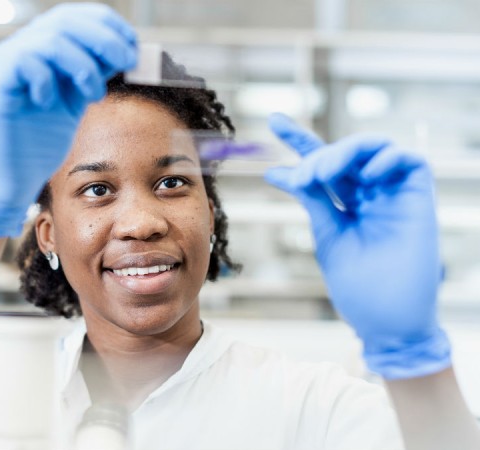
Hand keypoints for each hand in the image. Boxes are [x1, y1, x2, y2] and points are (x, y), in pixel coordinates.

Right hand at [0, 3, 136, 237]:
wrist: (15, 177)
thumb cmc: (43, 141)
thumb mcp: (76, 99)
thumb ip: (93, 72)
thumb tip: (126, 50)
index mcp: (39, 49)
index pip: (73, 16)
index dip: (107, 23)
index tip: (133, 43)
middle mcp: (20, 48)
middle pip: (65, 20)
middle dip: (105, 39)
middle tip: (127, 61)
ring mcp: (3, 62)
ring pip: (51, 40)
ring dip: (84, 66)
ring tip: (92, 95)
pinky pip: (26, 61)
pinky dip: (49, 81)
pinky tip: (51, 103)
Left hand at [264, 114, 450, 379]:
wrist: (386, 321)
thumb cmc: (357, 284)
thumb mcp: (327, 233)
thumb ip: (312, 198)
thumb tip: (278, 171)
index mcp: (345, 204)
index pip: (321, 165)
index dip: (299, 140)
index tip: (273, 119)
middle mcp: (369, 194)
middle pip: (344, 152)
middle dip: (318, 154)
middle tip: (304, 176)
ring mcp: (394, 195)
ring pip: (373, 148)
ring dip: (344, 153)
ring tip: (324, 174)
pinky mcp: (420, 199)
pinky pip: (410, 161)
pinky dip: (386, 159)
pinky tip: (366, 176)